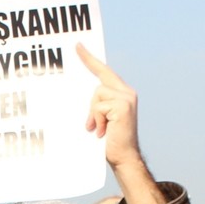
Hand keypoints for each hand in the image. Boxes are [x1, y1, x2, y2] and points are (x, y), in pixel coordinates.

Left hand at [77, 43, 163, 203]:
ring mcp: (126, 98)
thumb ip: (98, 104)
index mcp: (122, 93)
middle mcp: (127, 92)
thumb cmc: (110, 141)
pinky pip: (99, 106)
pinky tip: (103, 132)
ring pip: (97, 95)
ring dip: (94, 115)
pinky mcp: (123, 106)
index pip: (104, 72)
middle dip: (92, 105)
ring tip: (100, 130)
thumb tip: (86, 98)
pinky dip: (97, 120)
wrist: (123, 157)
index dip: (90, 59)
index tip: (77, 46)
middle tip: (93, 119)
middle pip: (99, 84)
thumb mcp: (102, 118)